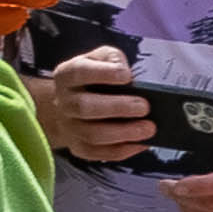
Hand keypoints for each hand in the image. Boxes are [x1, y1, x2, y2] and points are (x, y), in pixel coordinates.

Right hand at [30, 44, 154, 163]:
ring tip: (149, 128)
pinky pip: (98, 154)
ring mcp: (69, 127)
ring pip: (92, 135)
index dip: (103, 74)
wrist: (70, 103)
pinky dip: (122, 150)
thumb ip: (112, 58)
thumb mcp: (99, 58)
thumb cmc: (91, 78)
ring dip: (124, 133)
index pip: (80, 72)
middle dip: (117, 108)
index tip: (127, 76)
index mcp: (66, 75)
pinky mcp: (77, 147)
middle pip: (85, 108)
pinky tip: (141, 143)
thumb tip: (126, 72)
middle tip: (144, 107)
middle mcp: (64, 102)